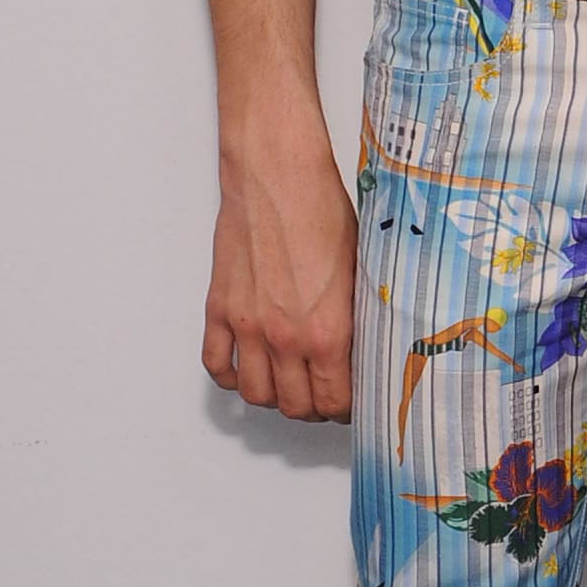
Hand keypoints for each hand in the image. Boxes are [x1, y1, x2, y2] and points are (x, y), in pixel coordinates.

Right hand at [206, 115, 356, 420]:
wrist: (278, 178)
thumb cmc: (323, 212)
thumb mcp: (363, 271)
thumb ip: (361, 318)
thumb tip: (370, 348)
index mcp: (329, 332)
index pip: (334, 401)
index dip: (345, 408)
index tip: (351, 401)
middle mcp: (286, 337)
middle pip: (295, 405)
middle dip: (313, 407)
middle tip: (322, 395)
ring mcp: (248, 327)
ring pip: (256, 394)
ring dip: (274, 397)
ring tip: (289, 385)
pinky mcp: (219, 309)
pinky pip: (216, 365)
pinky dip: (230, 377)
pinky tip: (247, 369)